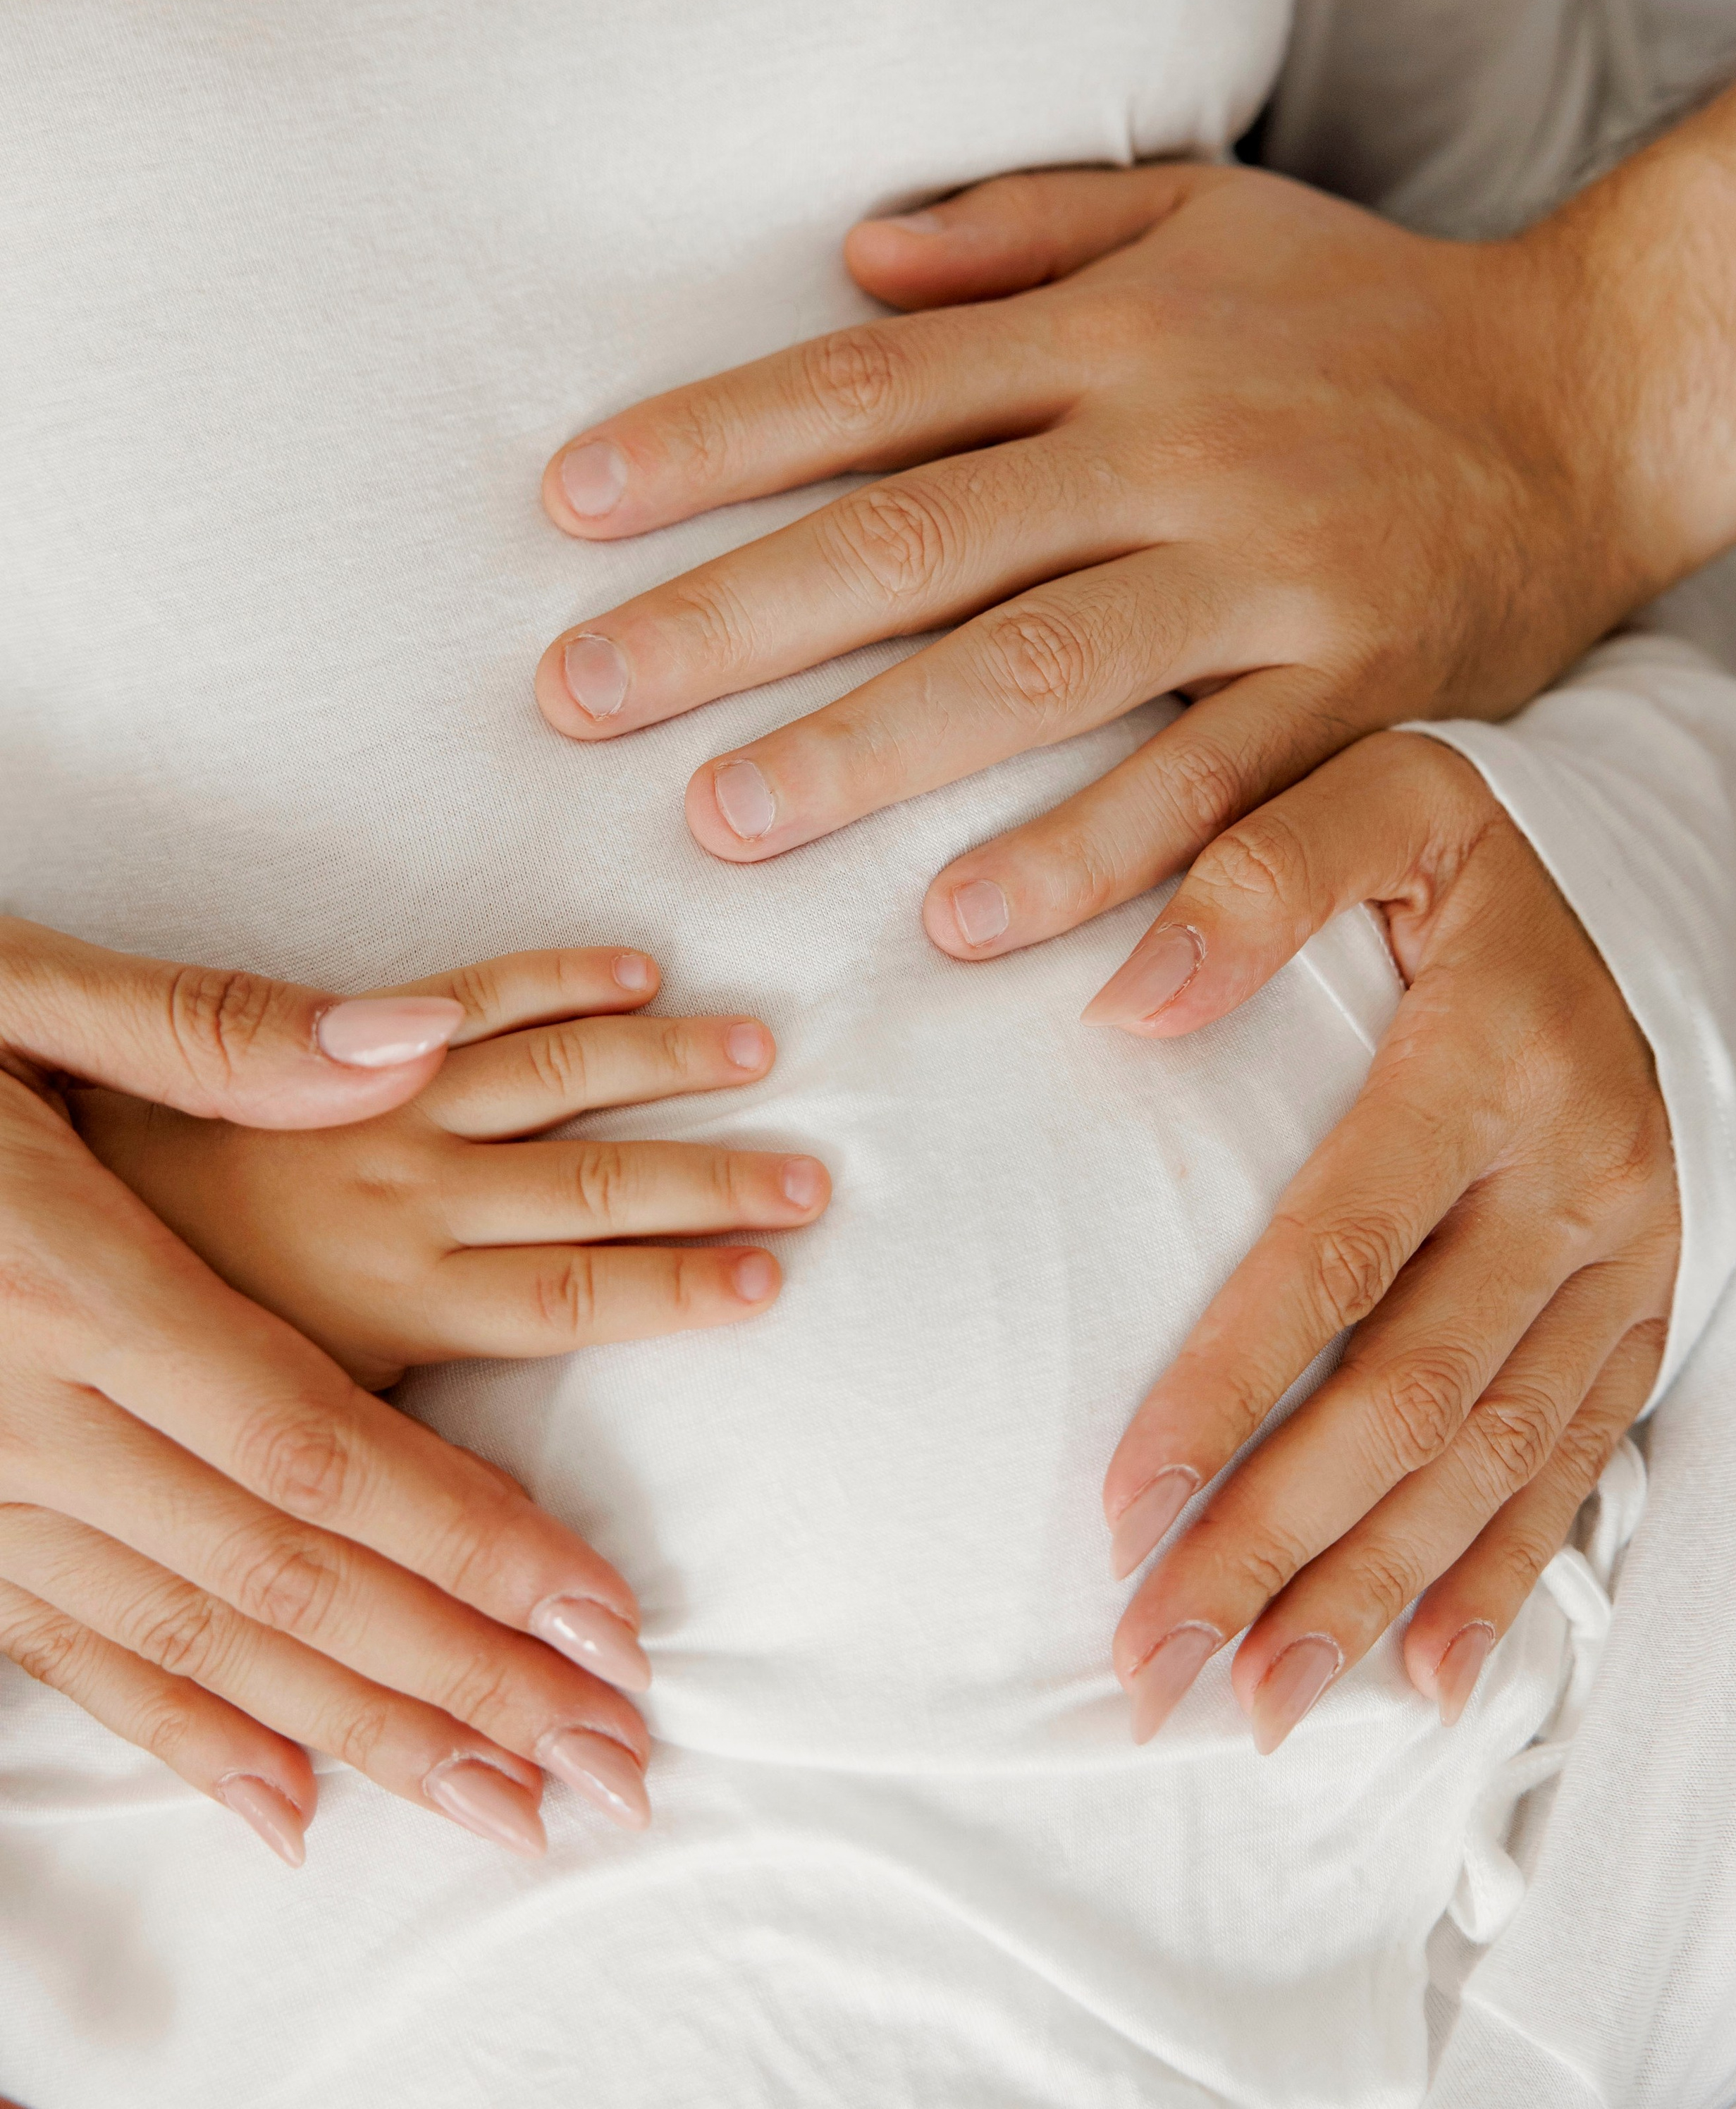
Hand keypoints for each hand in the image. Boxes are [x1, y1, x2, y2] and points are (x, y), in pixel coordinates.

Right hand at [0, 919, 682, 1864]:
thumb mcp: (14, 995)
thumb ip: (207, 1034)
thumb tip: (407, 1042)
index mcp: (75, 1282)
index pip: (310, 1444)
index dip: (465, 1541)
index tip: (599, 1612)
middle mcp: (26, 1415)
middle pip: (279, 1573)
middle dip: (458, 1677)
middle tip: (606, 1759)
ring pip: (193, 1642)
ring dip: (360, 1736)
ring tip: (507, 1800)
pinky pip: (67, 1654)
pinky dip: (184, 1740)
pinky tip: (291, 1810)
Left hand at [76, 946, 828, 1387]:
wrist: (19, 1184)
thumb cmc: (107, 1305)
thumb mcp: (223, 1388)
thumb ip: (346, 1418)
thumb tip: (451, 1489)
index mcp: (381, 1292)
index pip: (569, 1293)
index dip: (678, 1291)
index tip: (771, 1278)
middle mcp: (397, 1194)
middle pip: (593, 1188)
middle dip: (714, 1189)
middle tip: (819, 1182)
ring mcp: (373, 1108)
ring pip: (554, 1080)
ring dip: (666, 1069)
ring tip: (764, 1055)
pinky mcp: (335, 1042)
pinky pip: (467, 998)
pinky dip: (553, 978)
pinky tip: (632, 968)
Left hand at [531, 163, 1654, 954]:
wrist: (1592, 396)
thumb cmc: (1360, 309)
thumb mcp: (1200, 215)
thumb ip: (1021, 226)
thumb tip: (851, 254)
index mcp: (1114, 334)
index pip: (869, 386)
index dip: (708, 442)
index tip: (565, 506)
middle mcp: (1177, 446)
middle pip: (917, 538)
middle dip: (729, 621)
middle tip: (578, 697)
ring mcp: (1268, 578)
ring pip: (1040, 674)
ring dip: (870, 750)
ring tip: (723, 818)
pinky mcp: (1357, 697)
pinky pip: (1212, 794)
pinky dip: (1095, 864)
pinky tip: (968, 924)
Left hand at [1084, 736, 1677, 1748]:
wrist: (1658, 867)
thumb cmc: (1473, 843)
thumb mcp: (1381, 798)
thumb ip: (1257, 870)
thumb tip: (1128, 997)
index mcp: (1485, 1064)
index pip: (1338, 1253)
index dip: (1230, 1384)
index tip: (1123, 1501)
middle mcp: (1569, 1179)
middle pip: (1413, 1393)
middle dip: (1280, 1537)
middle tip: (1158, 1656)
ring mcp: (1623, 1254)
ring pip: (1495, 1455)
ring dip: (1375, 1587)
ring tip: (1258, 1699)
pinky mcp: (1649, 1302)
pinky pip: (1585, 1458)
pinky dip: (1507, 1574)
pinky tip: (1427, 1673)